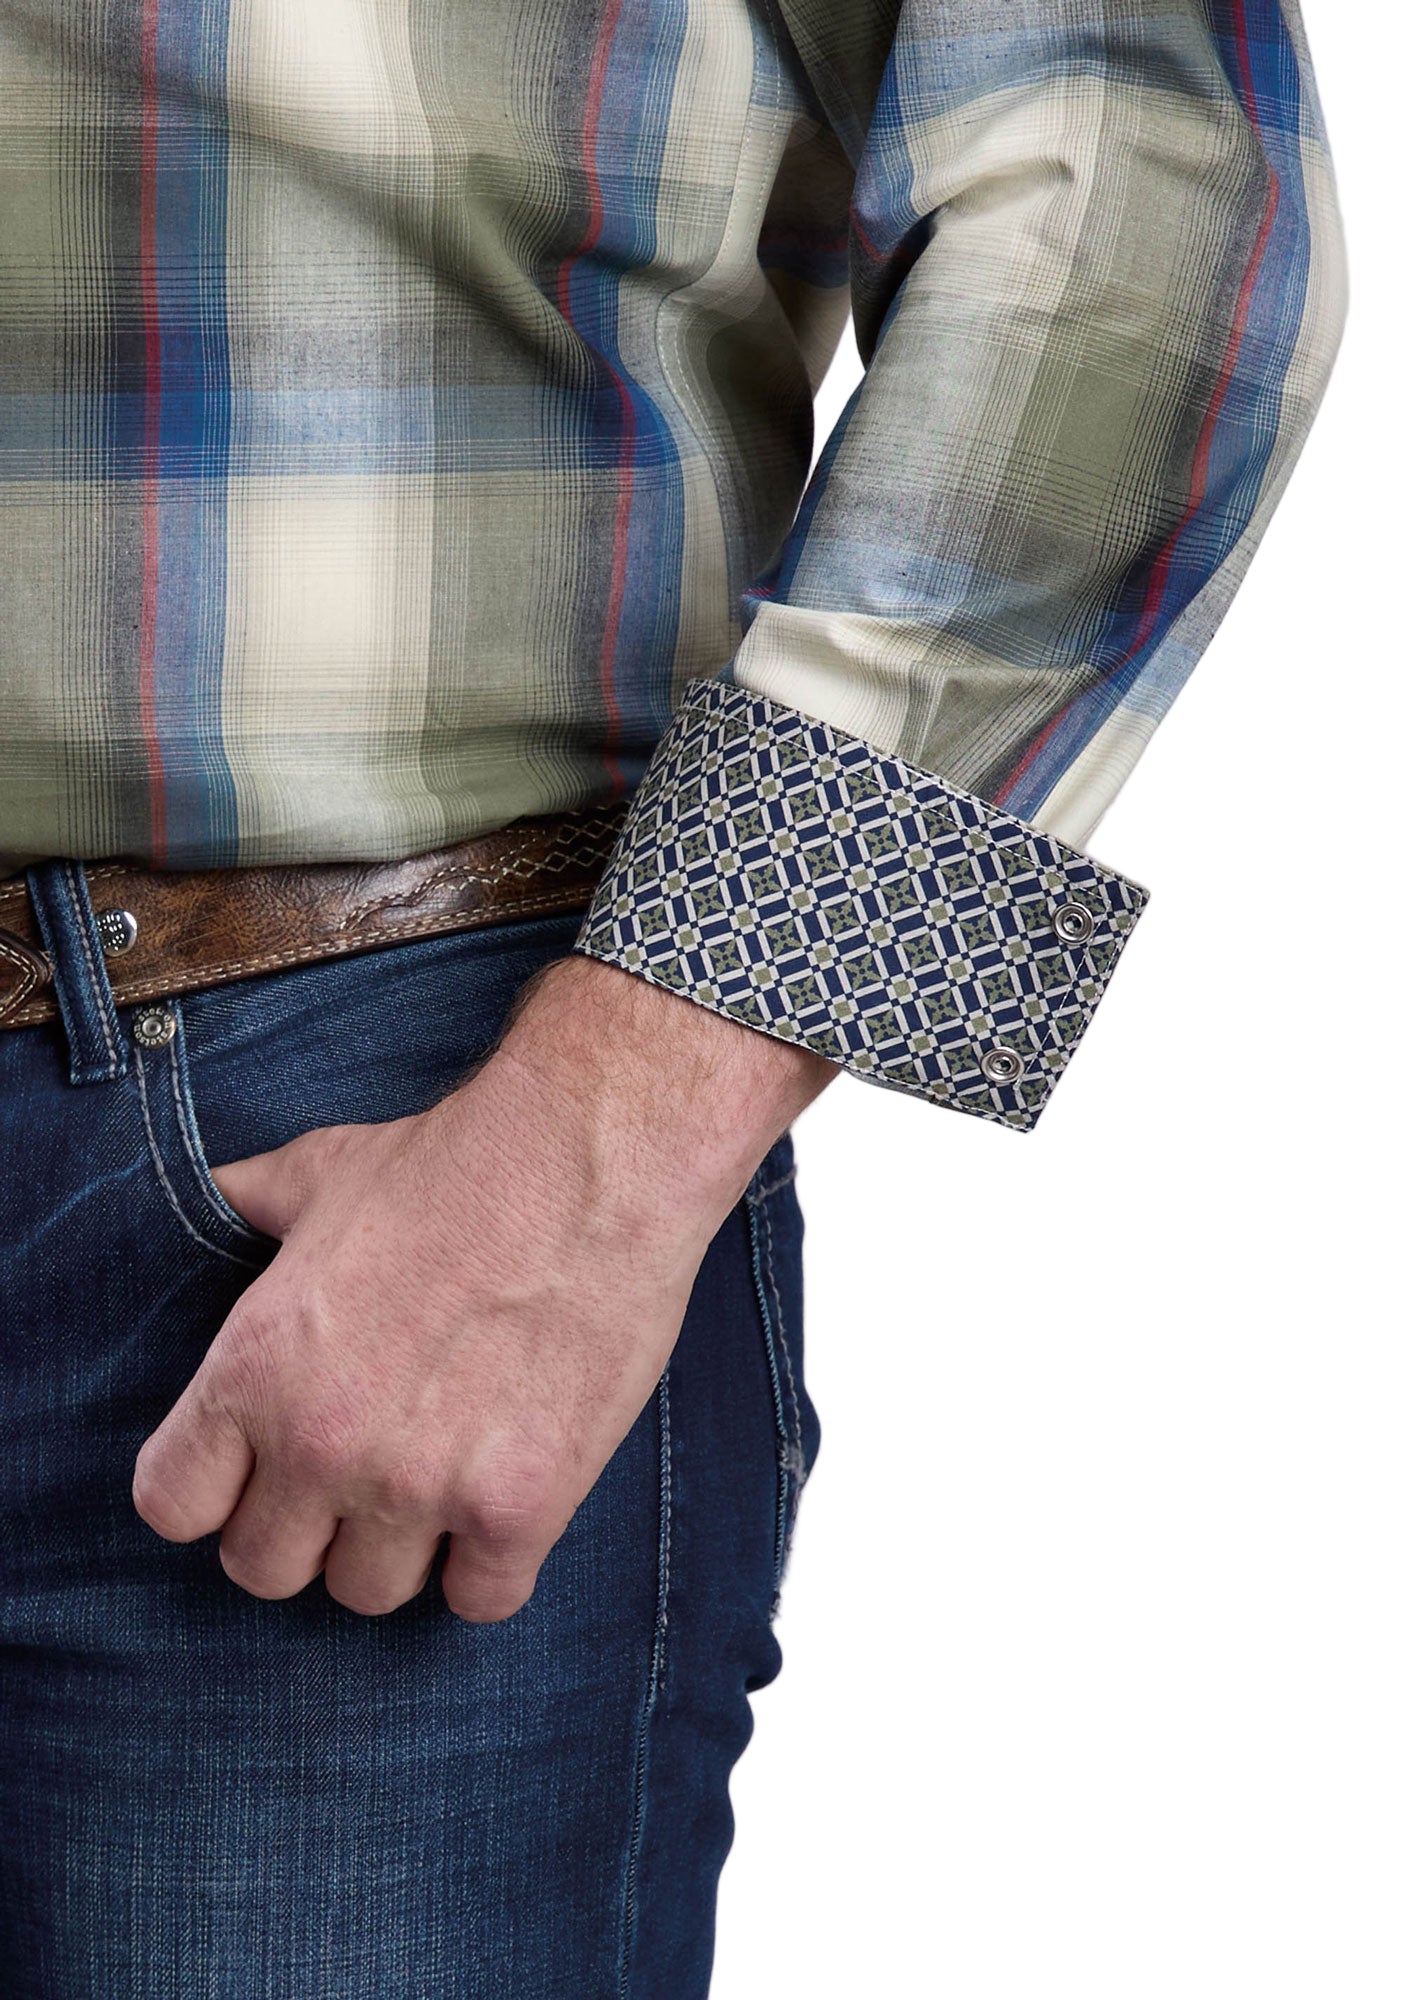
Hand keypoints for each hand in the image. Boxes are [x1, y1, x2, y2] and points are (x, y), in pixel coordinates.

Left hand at [131, 956, 832, 1621]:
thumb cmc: (452, 1162)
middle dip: (305, 1529)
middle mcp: (321, 1444)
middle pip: (264, 1570)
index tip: (258, 1468)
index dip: (214, 1491)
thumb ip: (249, 1204)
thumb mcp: (320, 1172)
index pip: (172, 1506)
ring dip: (399, 1548)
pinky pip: (478, 1599)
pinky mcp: (520, 1507)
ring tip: (436, 1483)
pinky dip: (491, 1564)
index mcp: (254, 1369)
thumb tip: (212, 1200)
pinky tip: (505, 1503)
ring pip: (368, 1594)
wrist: (588, 1161)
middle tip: (355, 1478)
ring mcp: (420, 1485)